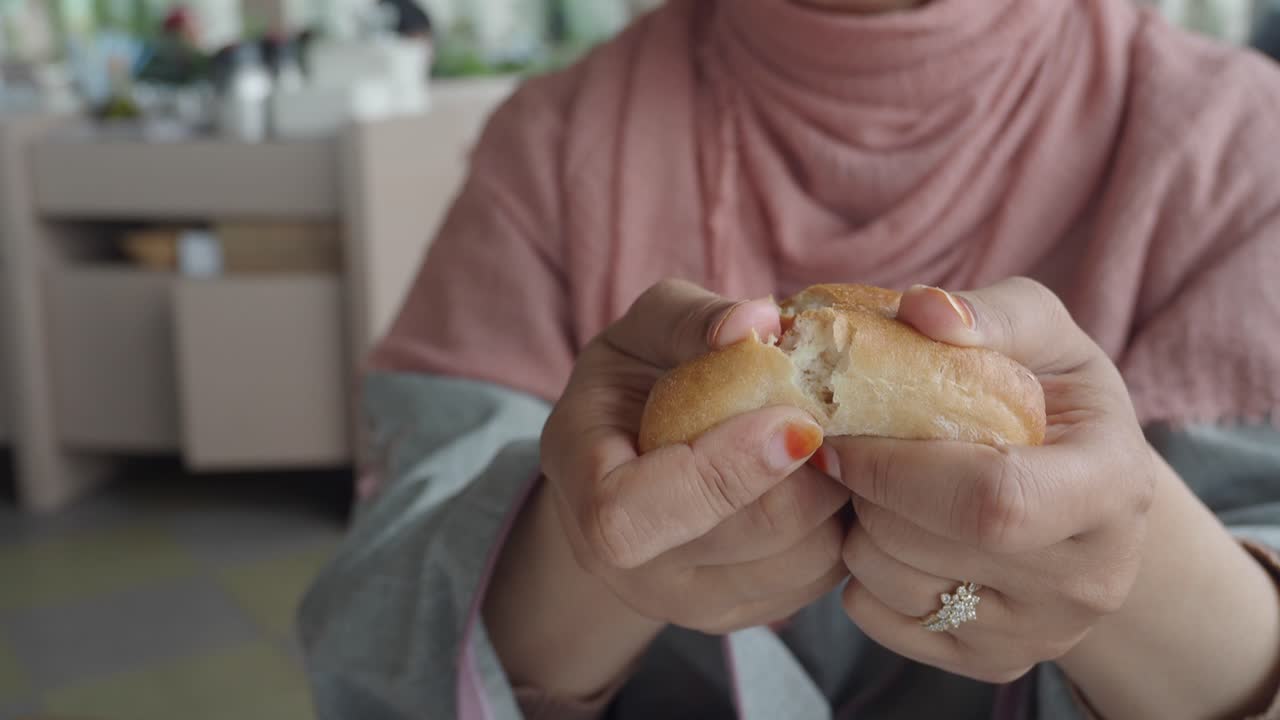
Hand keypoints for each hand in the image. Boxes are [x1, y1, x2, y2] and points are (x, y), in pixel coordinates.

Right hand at [540, 279, 849, 634]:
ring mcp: (692, 604)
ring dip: (838, 491)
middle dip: (811, 466)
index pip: (632, 515)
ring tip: (833, 438)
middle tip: (837, 408)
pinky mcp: (747, 613)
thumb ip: (691, 318)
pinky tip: (827, 474)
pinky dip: (842, 521)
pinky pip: (823, 576)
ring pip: (803, 560)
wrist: (627, 465)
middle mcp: (634, 568)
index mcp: (585, 490)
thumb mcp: (643, 330)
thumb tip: (757, 323)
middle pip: (748, 534)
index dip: (719, 470)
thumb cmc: (633, 384)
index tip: (790, 418)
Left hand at [828, 278, 1156, 683]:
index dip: (894, 465)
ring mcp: (1044, 633)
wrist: (1085, 491)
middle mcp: (1091, 578)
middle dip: (864, 486)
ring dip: (857, 525)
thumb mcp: (1043, 334)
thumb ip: (993, 313)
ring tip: (882, 487)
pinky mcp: (993, 663)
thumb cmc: (1055, 396)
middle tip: (856, 448)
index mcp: (1113, 486)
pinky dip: (861, 572)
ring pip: (890, 582)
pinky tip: (891, 531)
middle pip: (923, 541)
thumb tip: (923, 312)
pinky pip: (877, 620)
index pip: (990, 499)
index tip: (841, 428)